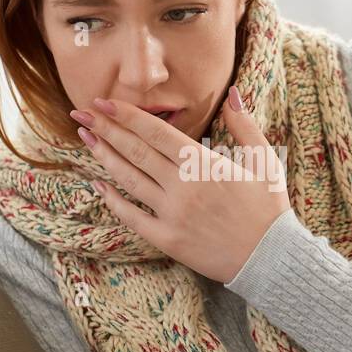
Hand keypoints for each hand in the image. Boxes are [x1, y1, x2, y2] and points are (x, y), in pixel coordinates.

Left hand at [69, 87, 291, 283]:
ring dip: (103, 156)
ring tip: (85, 137)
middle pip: (135, 151)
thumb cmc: (269, 209)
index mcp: (203, 163)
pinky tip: (96, 184)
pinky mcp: (167, 239)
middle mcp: (182, 186)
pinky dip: (112, 200)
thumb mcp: (265, 161)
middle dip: (105, 128)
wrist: (270, 258)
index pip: (156, 132)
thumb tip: (233, 93)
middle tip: (81, 112)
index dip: (127, 115)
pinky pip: (131, 217)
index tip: (104, 102)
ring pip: (129, 179)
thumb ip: (244, 126)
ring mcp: (172, 214)